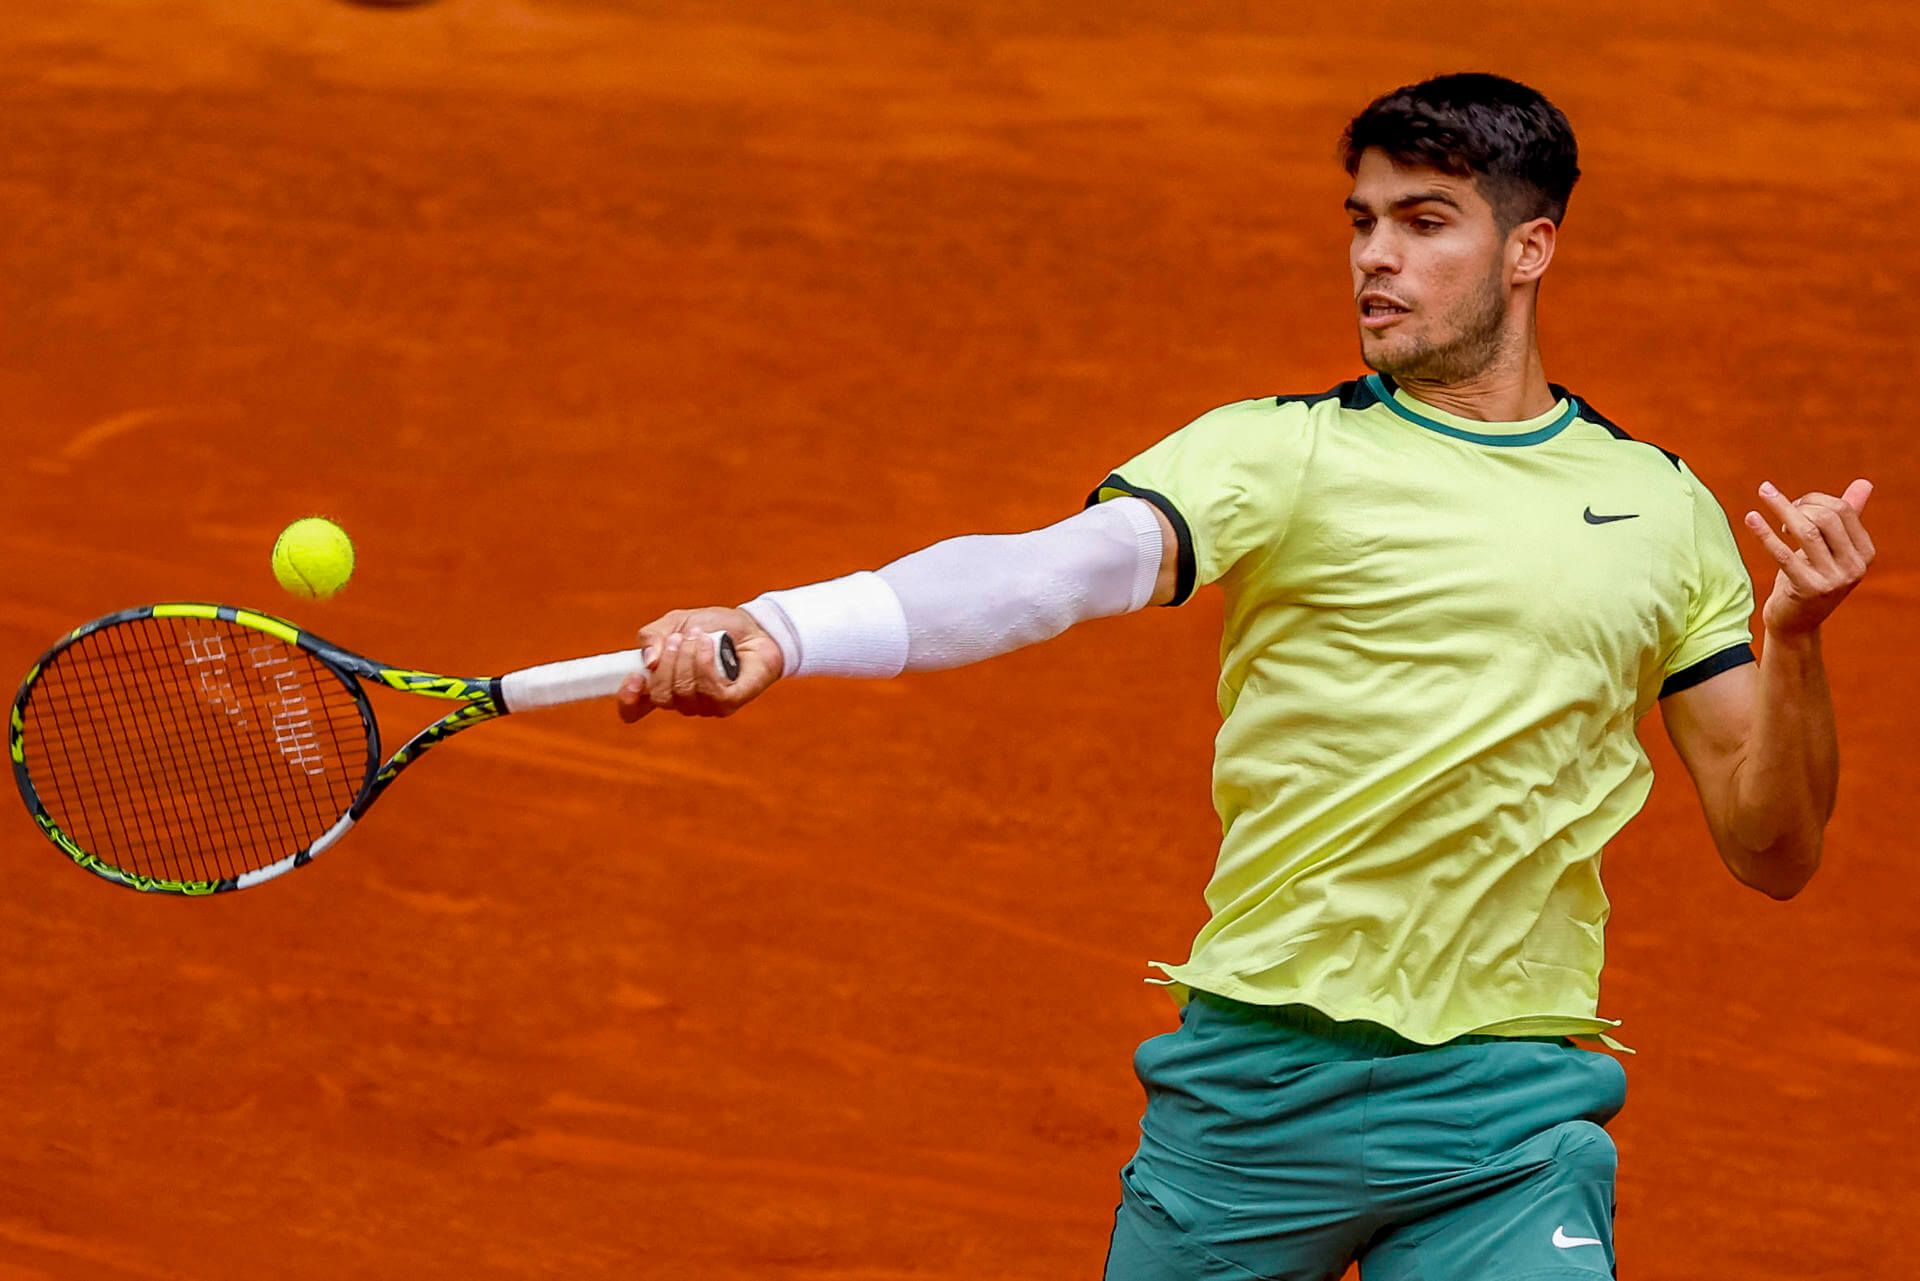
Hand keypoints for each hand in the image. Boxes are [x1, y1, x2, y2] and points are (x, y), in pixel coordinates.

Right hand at [615, 606, 784, 722]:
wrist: (754, 626)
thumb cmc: (714, 627)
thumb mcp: (675, 623)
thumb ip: (653, 637)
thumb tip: (649, 661)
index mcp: (662, 685)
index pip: (634, 709)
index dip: (628, 700)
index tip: (633, 678)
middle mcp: (682, 700)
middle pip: (660, 697)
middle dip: (667, 663)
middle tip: (678, 639)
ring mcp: (706, 705)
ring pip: (684, 692)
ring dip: (688, 658)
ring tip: (699, 636)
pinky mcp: (729, 703)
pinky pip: (710, 691)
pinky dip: (705, 663)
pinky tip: (709, 645)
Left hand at [1743, 478, 1875, 639]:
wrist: (1796, 623)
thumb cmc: (1810, 577)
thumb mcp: (1831, 550)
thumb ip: (1846, 518)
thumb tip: (1864, 483)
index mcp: (1865, 553)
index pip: (1843, 510)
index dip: (1815, 499)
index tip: (1795, 505)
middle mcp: (1855, 567)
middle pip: (1827, 517)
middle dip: (1799, 505)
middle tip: (1780, 510)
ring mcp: (1833, 580)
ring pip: (1807, 531)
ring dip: (1781, 509)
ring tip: (1763, 495)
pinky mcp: (1807, 589)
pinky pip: (1783, 554)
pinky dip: (1764, 533)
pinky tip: (1751, 518)